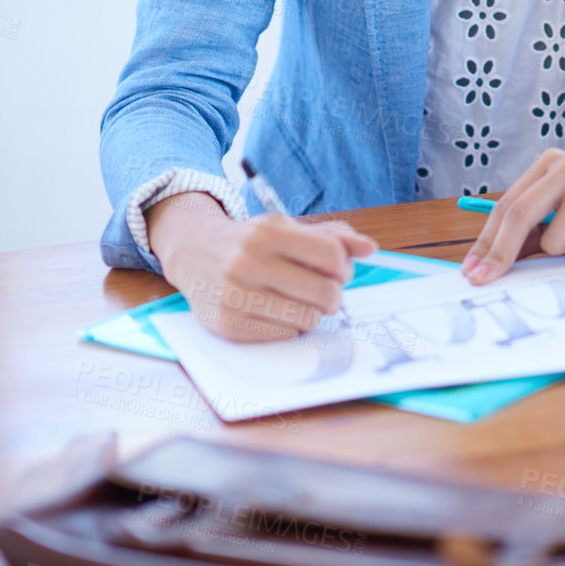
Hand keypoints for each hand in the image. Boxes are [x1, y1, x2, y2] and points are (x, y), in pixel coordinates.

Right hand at [145, 192, 377, 341]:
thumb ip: (330, 237)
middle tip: (323, 294)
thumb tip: (370, 248)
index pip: (332, 257)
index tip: (338, 273)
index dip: (344, 269)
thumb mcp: (286, 228)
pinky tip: (273, 312)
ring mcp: (235, 294)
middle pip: (325, 294)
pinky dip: (287, 328)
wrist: (194, 253)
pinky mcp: (227, 324)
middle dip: (332, 297)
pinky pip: (283, 336)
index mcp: (268, 231)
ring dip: (310, 314)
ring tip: (296, 302)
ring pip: (307, 320)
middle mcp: (249, 261)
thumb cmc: (250, 242)